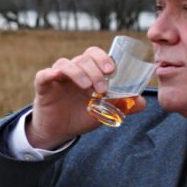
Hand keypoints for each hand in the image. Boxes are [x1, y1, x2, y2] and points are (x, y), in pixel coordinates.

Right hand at [24, 47, 145, 148]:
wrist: (59, 132)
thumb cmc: (81, 116)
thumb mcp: (104, 112)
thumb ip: (122, 105)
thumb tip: (143, 102)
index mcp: (88, 72)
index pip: (94, 54)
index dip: (103, 58)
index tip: (112, 71)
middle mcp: (73, 71)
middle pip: (83, 58)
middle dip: (95, 70)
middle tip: (103, 88)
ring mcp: (57, 77)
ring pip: (65, 63)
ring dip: (79, 72)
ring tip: (87, 88)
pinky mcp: (43, 86)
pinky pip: (43, 75)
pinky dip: (50, 73)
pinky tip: (56, 76)